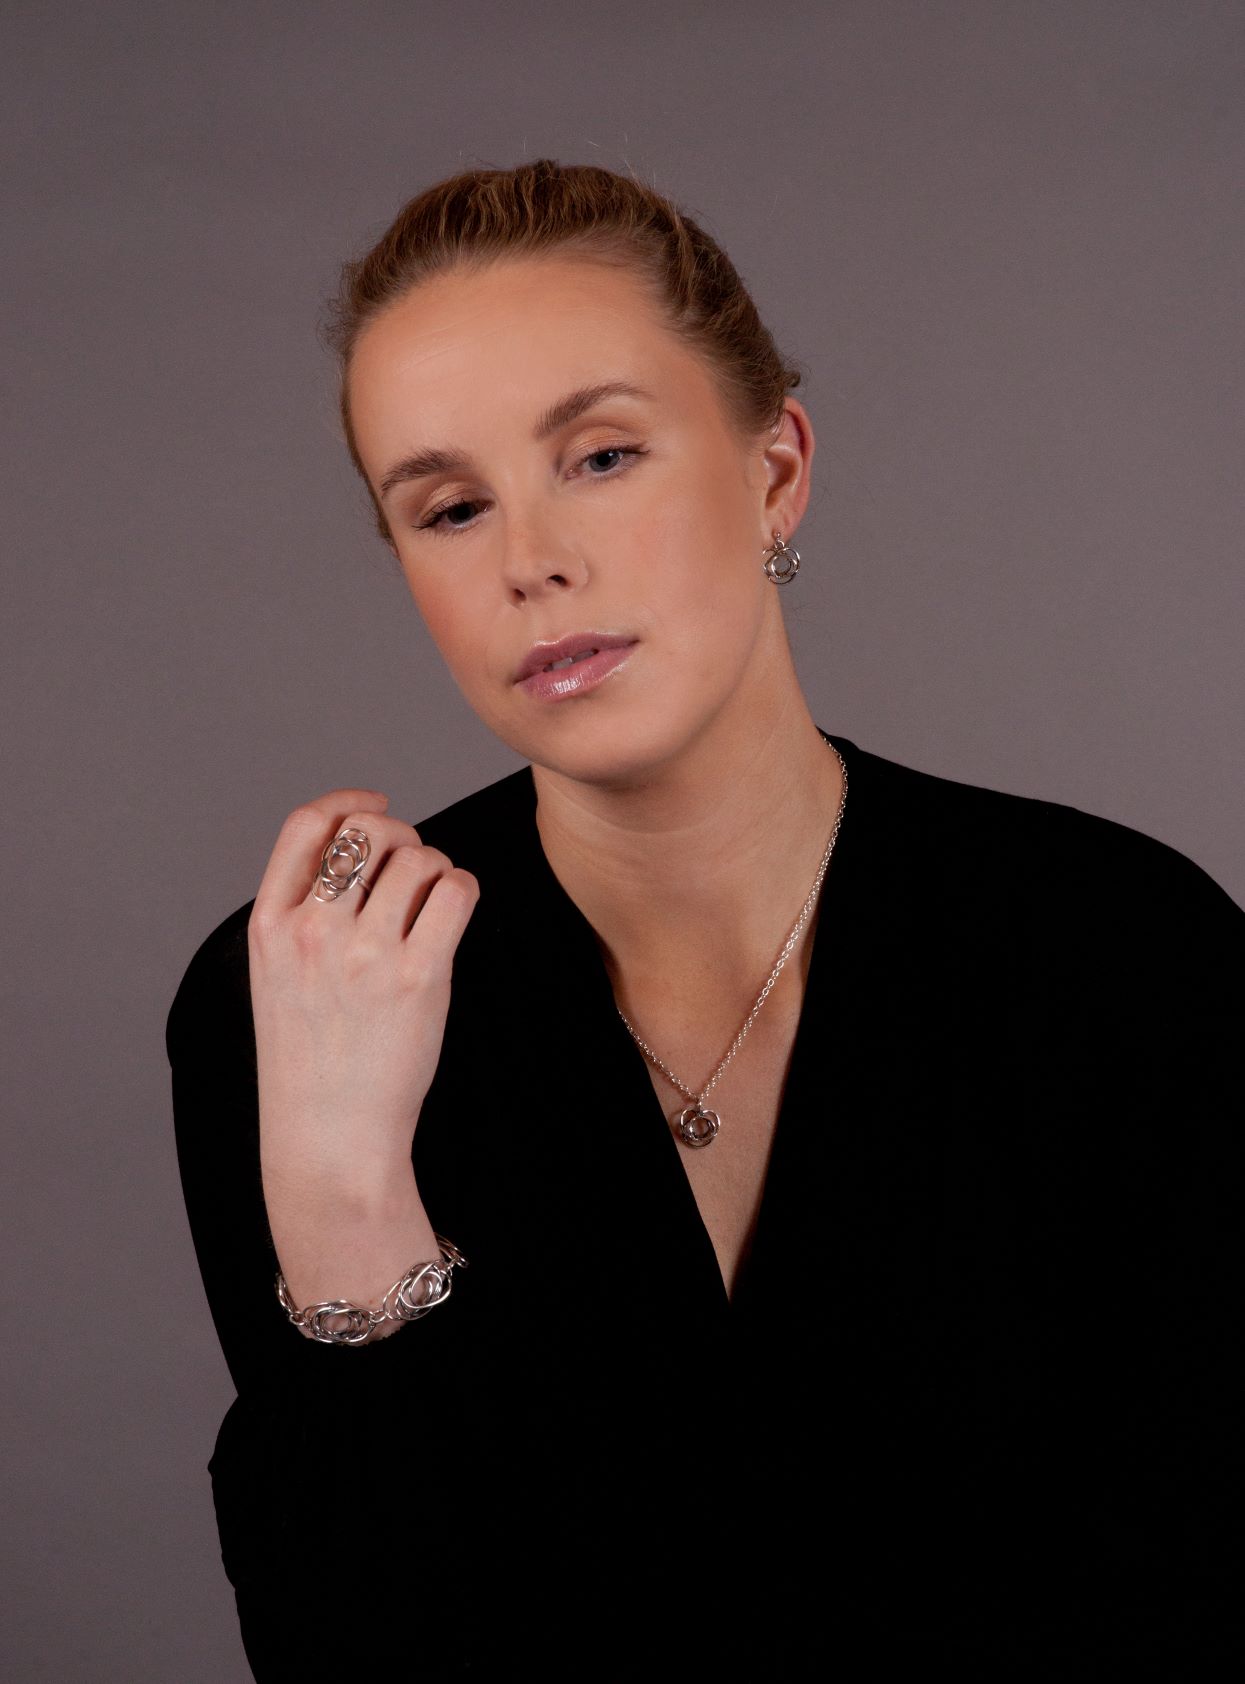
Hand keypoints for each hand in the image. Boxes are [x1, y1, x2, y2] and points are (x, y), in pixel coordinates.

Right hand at [247, 788, 480, 1203]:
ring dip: (435, 870)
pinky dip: (462, 889)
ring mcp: (366, 953)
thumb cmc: (310, 1057)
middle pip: (367, 830)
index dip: (348, 801)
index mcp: (269, 925)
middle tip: (412, 865)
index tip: (376, 806)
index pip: (305, 824)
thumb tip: (362, 845)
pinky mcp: (418, 977)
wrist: (329, 1136)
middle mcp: (313, 930)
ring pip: (419, 858)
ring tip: (431, 906)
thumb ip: (303, 912)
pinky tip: (453, 913)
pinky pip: (456, 891)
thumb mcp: (277, 975)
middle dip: (401, 834)